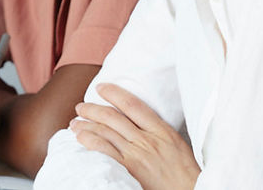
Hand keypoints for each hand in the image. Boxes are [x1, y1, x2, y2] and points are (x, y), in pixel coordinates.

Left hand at [71, 83, 199, 189]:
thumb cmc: (187, 175)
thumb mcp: (178, 146)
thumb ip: (159, 133)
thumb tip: (142, 123)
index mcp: (162, 131)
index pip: (133, 104)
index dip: (114, 93)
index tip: (100, 88)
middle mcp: (147, 140)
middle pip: (113, 117)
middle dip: (92, 109)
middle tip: (80, 107)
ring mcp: (137, 155)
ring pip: (105, 133)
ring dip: (86, 126)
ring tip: (75, 123)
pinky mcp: (129, 171)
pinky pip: (105, 152)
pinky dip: (90, 142)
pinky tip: (81, 139)